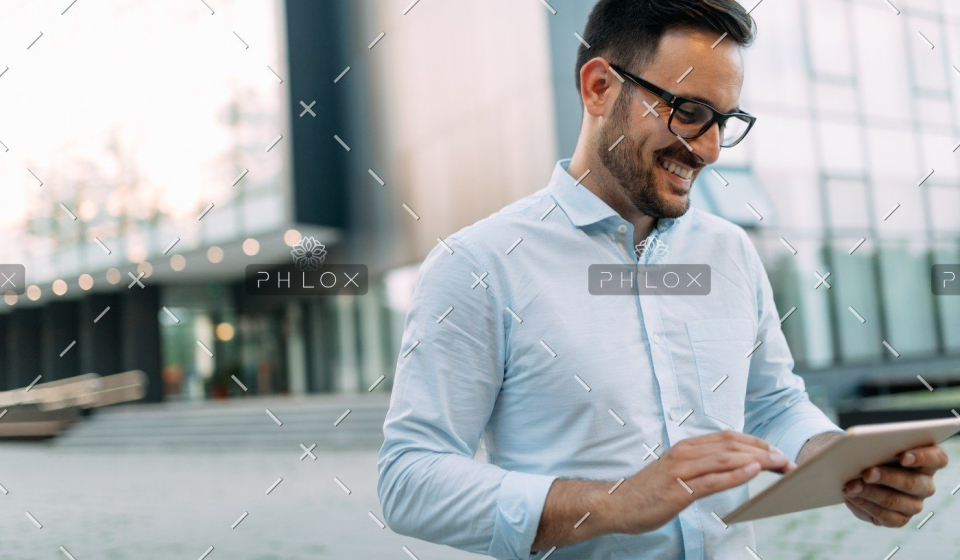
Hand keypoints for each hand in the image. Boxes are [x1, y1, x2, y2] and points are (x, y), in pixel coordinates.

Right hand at [608, 431, 794, 534]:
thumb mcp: (678, 473)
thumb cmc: (648, 491)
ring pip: (725, 458)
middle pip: (731, 445)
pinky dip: (735, 474)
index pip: (728, 438)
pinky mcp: (678, 490)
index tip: (778, 452)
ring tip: (779, 464)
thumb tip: (732, 466)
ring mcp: (681, 470)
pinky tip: (753, 472)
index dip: (756, 442)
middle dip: (764, 450)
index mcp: (687, 448)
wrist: (615, 503)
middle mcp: (685, 453)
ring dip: (757, 459)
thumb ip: (702, 467)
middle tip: (788, 460)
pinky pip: (711, 480)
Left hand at [842, 444, 948, 526]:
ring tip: (850, 487)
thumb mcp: (876, 445)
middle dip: (887, 477)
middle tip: (866, 473)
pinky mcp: (900, 518)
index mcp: (927, 461)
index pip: (937, 458)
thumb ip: (878, 445)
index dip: (922, 457)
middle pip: (913, 483)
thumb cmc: (872, 453)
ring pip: (896, 501)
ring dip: (870, 493)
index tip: (903, 457)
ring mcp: (914, 503)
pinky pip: (886, 517)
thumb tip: (862, 447)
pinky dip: (866, 506)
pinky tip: (852, 497)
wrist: (857, 473)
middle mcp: (925, 484)